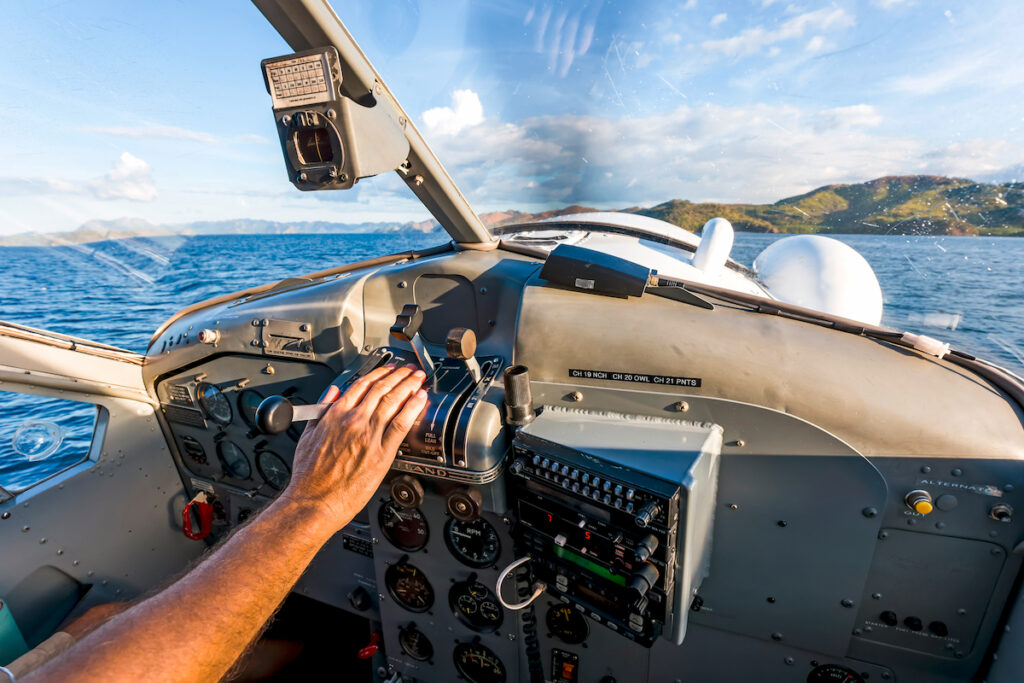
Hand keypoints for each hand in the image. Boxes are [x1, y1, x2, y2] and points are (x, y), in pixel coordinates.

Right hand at [281, 364, 427, 532]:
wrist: (314, 501)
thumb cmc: (309, 476)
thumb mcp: (307, 434)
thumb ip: (321, 409)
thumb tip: (331, 392)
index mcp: (335, 414)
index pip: (362, 384)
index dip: (379, 373)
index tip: (389, 369)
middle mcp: (353, 421)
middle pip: (381, 389)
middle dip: (399, 376)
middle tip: (410, 369)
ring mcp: (368, 436)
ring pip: (393, 402)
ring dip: (408, 386)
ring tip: (418, 378)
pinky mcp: (381, 453)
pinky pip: (400, 424)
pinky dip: (412, 408)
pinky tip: (420, 399)